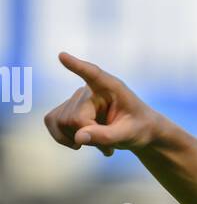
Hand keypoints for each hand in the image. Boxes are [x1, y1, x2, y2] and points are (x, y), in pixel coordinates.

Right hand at [43, 52, 159, 156]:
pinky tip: (79, 142)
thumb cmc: (138, 128)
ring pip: (61, 122)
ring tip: (100, 143)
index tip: (63, 57)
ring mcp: (77, 98)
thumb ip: (106, 136)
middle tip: (110, 146)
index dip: (77, 67)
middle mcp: (89, 89)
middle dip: (89, 137)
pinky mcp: (68, 108)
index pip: (93, 74)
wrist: (137, 131)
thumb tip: (78, 138)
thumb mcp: (129, 135)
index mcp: (112, 88)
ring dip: (78, 139)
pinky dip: (61, 137)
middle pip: (74, 118)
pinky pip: (51, 121)